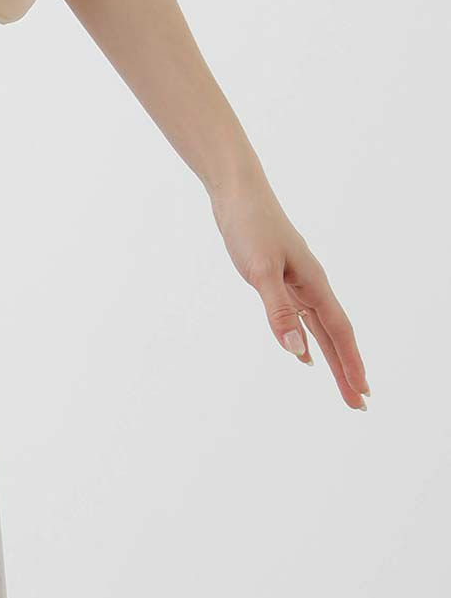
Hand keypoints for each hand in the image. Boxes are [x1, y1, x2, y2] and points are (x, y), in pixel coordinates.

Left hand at [210, 177, 367, 409]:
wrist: (236, 193)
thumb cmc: (249, 227)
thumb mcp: (260, 271)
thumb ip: (279, 312)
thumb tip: (298, 353)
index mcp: (313, 284)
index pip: (339, 332)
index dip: (350, 363)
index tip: (362, 393)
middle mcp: (311, 285)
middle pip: (335, 336)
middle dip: (346, 370)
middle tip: (359, 404)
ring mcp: (296, 281)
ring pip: (319, 329)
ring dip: (331, 357)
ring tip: (342, 385)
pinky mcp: (279, 278)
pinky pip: (301, 317)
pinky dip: (306, 338)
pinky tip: (305, 354)